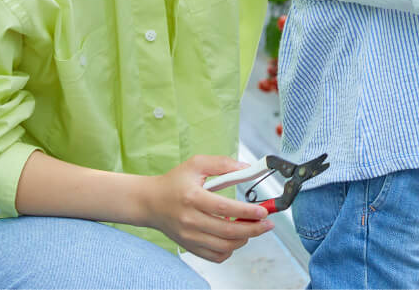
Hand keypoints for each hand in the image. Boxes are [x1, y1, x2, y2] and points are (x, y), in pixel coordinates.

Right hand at [142, 155, 274, 262]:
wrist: (150, 203)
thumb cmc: (174, 182)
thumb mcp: (196, 164)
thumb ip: (222, 164)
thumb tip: (246, 168)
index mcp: (193, 198)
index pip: (224, 208)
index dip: (246, 211)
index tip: (263, 211)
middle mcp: (190, 220)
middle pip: (227, 231)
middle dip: (253, 229)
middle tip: (268, 223)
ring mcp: (190, 237)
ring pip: (224, 246)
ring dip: (244, 239)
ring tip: (253, 228)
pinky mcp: (190, 247)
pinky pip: (215, 255)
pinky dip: (230, 250)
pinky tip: (235, 237)